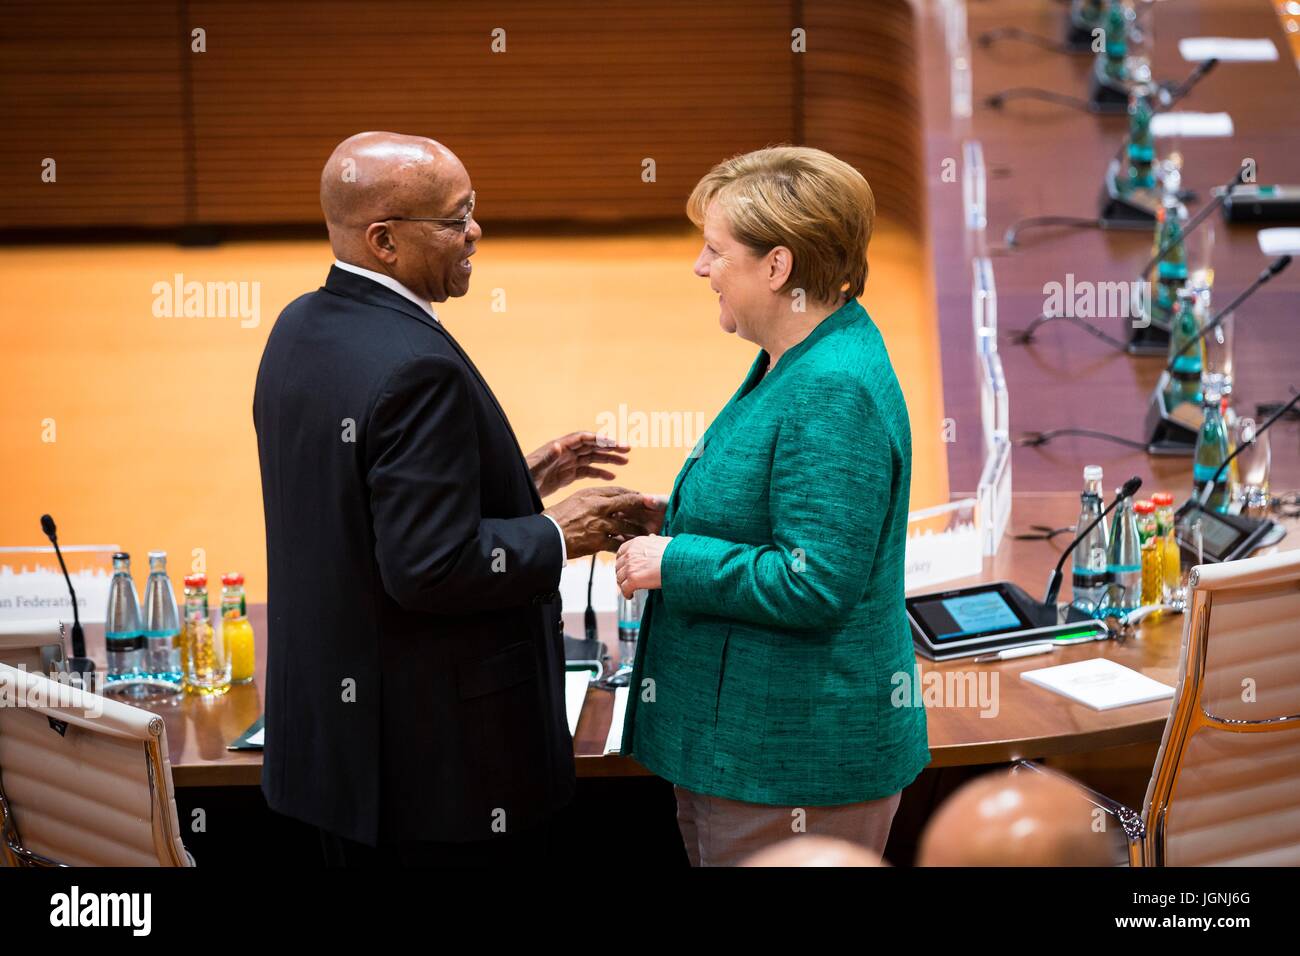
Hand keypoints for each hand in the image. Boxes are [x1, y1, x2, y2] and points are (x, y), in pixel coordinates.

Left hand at [527, 431, 629, 498]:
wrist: (516, 489)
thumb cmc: (523, 477)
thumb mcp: (534, 469)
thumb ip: (546, 457)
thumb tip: (558, 444)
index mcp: (559, 448)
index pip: (583, 439)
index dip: (599, 439)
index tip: (614, 442)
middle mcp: (566, 453)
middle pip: (592, 446)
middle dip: (609, 447)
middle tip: (628, 449)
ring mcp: (567, 463)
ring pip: (592, 458)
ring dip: (609, 458)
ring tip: (625, 461)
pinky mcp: (567, 475)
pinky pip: (587, 471)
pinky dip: (600, 472)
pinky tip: (612, 476)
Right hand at [544, 486, 663, 559]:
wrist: (546, 536)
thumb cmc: (556, 518)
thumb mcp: (574, 501)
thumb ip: (592, 500)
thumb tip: (607, 502)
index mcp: (591, 495)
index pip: (619, 491)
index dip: (633, 495)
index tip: (643, 498)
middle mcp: (598, 507)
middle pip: (628, 504)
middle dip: (643, 507)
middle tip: (655, 511)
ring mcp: (599, 524)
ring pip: (627, 526)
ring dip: (638, 530)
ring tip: (645, 533)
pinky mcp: (598, 541)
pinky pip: (617, 543)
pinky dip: (625, 545)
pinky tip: (631, 547)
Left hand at [615, 535, 670, 597]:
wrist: (679, 562)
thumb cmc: (675, 553)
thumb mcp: (663, 540)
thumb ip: (654, 540)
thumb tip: (652, 538)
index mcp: (637, 543)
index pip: (621, 552)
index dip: (622, 561)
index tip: (624, 566)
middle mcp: (630, 554)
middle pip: (618, 566)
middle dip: (622, 573)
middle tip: (626, 579)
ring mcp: (630, 567)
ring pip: (619, 578)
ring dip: (623, 584)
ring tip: (629, 588)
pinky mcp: (633, 579)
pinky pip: (624, 589)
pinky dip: (626, 593)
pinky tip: (630, 595)